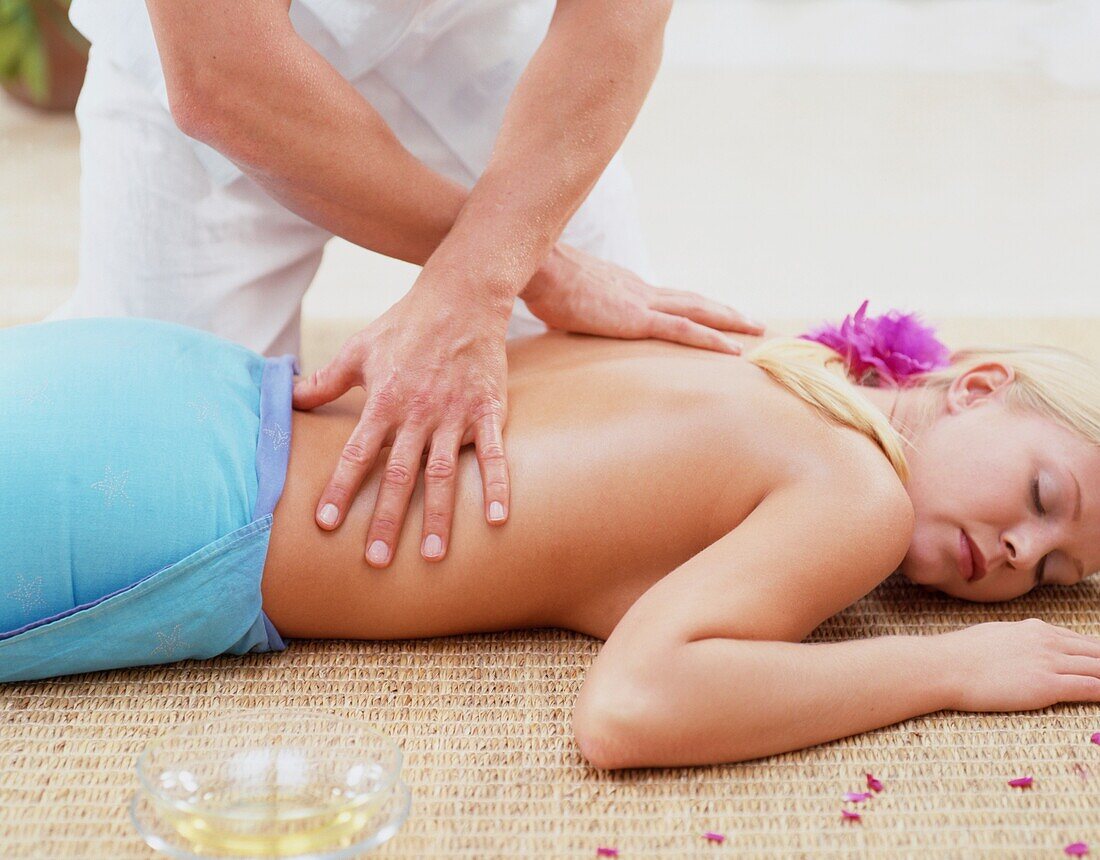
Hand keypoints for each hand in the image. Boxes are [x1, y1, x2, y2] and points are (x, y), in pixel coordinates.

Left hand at [291, 286, 511, 566]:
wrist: (462, 297)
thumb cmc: (406, 324)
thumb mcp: (359, 348)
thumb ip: (325, 381)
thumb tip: (288, 397)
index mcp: (383, 401)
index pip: (356, 453)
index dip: (340, 488)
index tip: (325, 524)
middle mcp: (417, 413)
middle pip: (398, 474)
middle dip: (386, 519)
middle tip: (376, 560)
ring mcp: (455, 414)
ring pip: (443, 473)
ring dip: (437, 516)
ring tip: (432, 556)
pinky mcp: (487, 410)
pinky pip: (494, 454)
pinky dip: (498, 485)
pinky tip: (499, 520)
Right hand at [520, 244, 764, 351]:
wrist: (539, 271)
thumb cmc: (541, 286)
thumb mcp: (563, 301)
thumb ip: (575, 312)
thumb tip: (565, 320)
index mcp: (624, 288)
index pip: (667, 298)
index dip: (694, 305)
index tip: (713, 313)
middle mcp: (641, 291)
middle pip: (692, 300)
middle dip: (724, 310)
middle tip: (752, 321)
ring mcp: (642, 303)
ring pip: (698, 311)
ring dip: (730, 320)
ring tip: (755, 329)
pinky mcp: (637, 319)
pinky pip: (683, 330)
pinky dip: (712, 339)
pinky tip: (733, 350)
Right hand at [941, 618, 1099, 711]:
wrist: (945, 666)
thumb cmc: (960, 653)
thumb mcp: (995, 635)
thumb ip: (1019, 640)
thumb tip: (1026, 646)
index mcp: (1036, 628)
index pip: (1082, 642)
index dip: (1098, 655)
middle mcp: (1048, 641)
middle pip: (1097, 654)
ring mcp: (1049, 662)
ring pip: (1098, 669)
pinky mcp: (1047, 685)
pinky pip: (1089, 688)